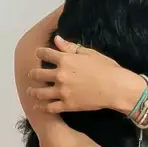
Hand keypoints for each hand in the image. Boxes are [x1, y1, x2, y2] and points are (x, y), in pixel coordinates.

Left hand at [27, 36, 142, 113]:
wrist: (116, 87)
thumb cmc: (106, 67)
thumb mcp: (90, 53)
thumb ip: (71, 47)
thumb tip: (56, 39)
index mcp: (65, 60)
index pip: (45, 54)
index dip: (40, 53)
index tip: (39, 54)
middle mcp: (60, 75)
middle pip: (38, 74)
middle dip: (33, 74)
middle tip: (32, 75)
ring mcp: (62, 91)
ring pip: (40, 92)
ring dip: (33, 91)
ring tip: (31, 91)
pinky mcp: (67, 105)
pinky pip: (49, 107)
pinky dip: (42, 107)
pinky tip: (39, 106)